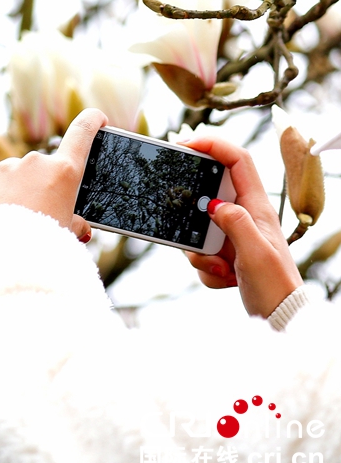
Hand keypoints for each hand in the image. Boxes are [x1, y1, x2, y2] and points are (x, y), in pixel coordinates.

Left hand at [0, 108, 107, 241]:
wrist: (0, 259)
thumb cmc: (42, 247)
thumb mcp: (67, 235)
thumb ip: (75, 223)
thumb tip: (81, 227)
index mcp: (64, 172)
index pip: (83, 133)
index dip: (91, 122)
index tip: (97, 118)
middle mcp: (36, 163)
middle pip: (45, 168)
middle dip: (44, 187)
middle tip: (42, 214)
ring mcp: (6, 169)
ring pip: (17, 178)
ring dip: (19, 193)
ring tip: (17, 224)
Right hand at [183, 137, 302, 317]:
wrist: (278, 317)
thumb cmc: (275, 285)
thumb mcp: (256, 253)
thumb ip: (235, 223)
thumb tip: (213, 204)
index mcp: (257, 207)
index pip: (237, 160)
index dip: (212, 144)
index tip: (184, 145)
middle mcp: (243, 216)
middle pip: (205, 195)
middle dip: (191, 214)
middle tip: (183, 221)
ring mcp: (231, 234)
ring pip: (195, 227)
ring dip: (199, 252)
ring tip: (222, 269)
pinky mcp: (222, 252)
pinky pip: (198, 251)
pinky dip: (204, 268)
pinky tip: (225, 278)